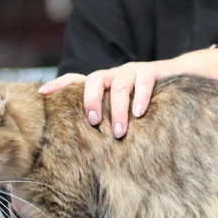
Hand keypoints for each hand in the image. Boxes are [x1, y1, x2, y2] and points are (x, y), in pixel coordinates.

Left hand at [39, 62, 164, 138]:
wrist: (176, 77)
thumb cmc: (142, 101)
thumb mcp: (121, 108)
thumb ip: (105, 118)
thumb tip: (85, 147)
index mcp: (102, 84)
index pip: (75, 80)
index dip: (58, 85)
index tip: (42, 94)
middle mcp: (113, 75)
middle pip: (95, 80)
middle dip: (91, 100)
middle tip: (93, 122)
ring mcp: (132, 71)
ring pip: (120, 85)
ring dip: (119, 109)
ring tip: (120, 132)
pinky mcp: (151, 71)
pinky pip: (144, 82)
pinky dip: (141, 98)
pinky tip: (139, 114)